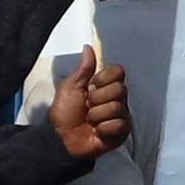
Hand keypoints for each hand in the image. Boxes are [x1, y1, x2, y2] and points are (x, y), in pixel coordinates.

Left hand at [49, 45, 130, 159]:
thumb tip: (88, 47)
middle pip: (120, 89)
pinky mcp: (123, 131)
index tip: (90, 87)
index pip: (118, 71)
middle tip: (87, 107)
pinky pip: (118, 124)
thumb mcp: (70, 87)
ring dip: (97, 116)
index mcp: (105, 85)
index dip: (103, 79)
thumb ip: (83, 69)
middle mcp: (117, 99)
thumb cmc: (64, 112)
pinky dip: (103, 129)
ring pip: (117, 108)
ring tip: (90, 122)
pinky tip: (97, 132)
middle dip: (98, 99)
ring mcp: (122, 115)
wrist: (61, 137)